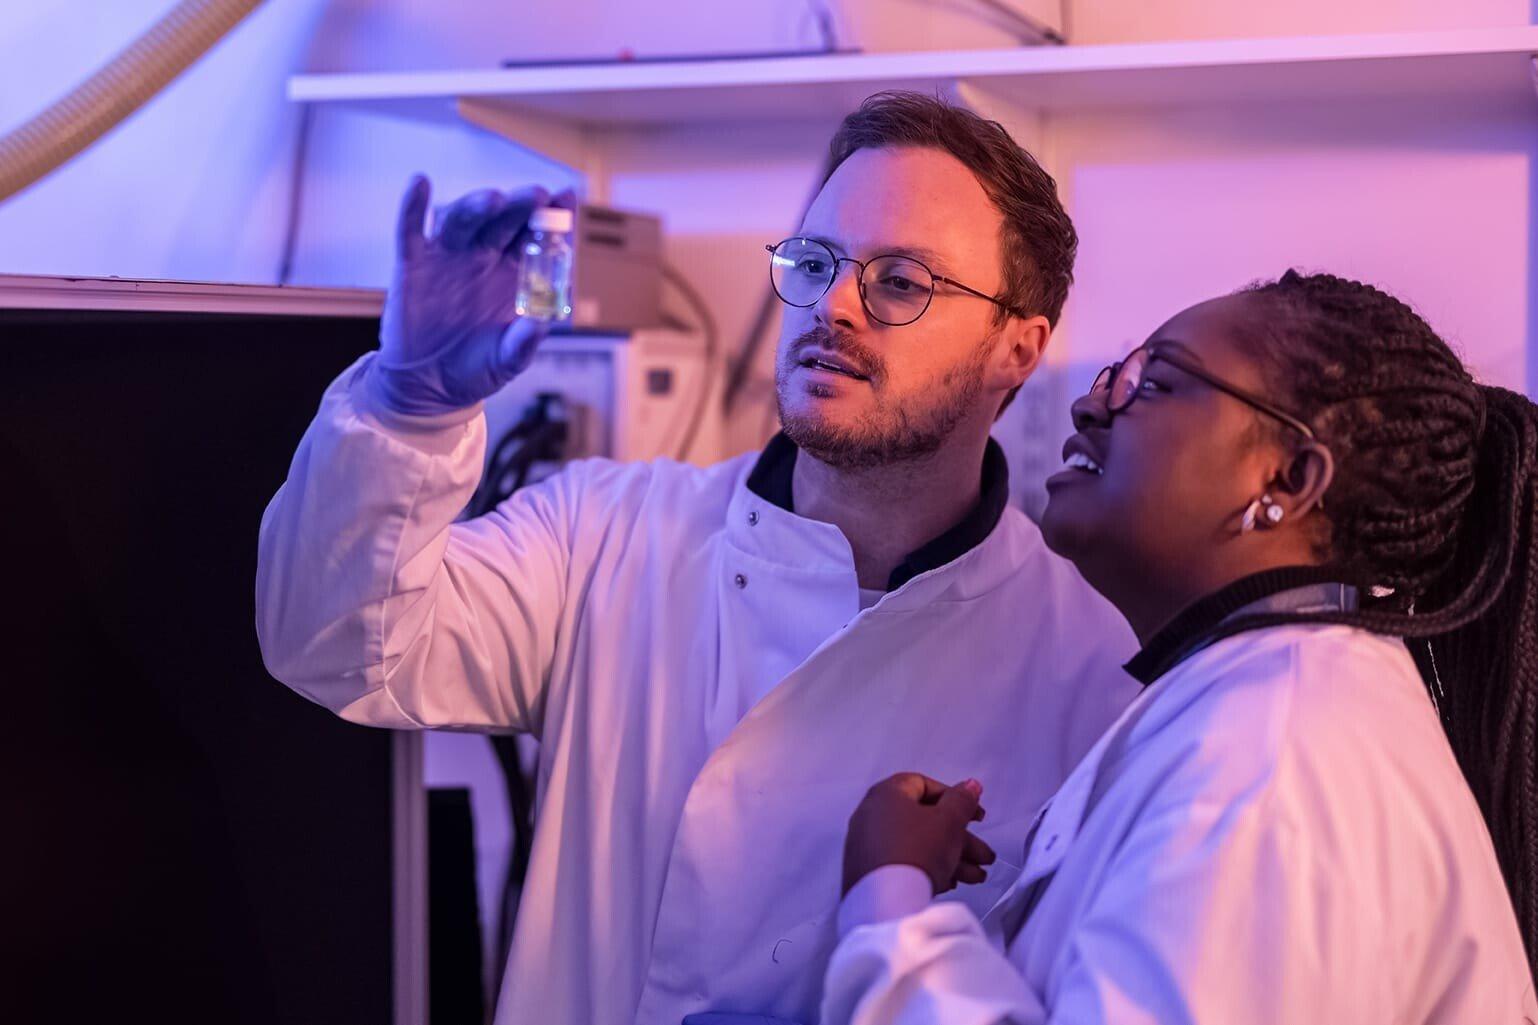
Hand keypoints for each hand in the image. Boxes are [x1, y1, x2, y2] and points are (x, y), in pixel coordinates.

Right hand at [370, 175, 575, 416]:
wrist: (429, 387)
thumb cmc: (476, 368)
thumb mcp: (507, 361)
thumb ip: (523, 343)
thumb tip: (541, 324)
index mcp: (512, 274)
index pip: (536, 237)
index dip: (551, 216)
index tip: (566, 196)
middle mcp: (482, 257)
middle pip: (503, 220)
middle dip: (520, 205)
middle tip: (536, 195)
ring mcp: (447, 257)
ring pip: (463, 220)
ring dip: (477, 205)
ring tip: (494, 199)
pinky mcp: (412, 264)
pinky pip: (410, 230)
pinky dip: (413, 206)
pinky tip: (420, 185)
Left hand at [841, 773, 995, 896]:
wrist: (888, 903)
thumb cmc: (916, 853)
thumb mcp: (949, 822)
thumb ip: (962, 801)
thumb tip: (970, 785)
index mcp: (886, 795)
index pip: (923, 784)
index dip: (954, 797)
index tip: (973, 813)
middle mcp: (871, 817)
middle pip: (924, 820)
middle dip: (960, 838)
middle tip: (982, 854)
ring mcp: (867, 847)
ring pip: (917, 845)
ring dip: (951, 857)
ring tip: (975, 876)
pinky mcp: (869, 874)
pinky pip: (903, 864)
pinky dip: (927, 869)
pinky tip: (949, 883)